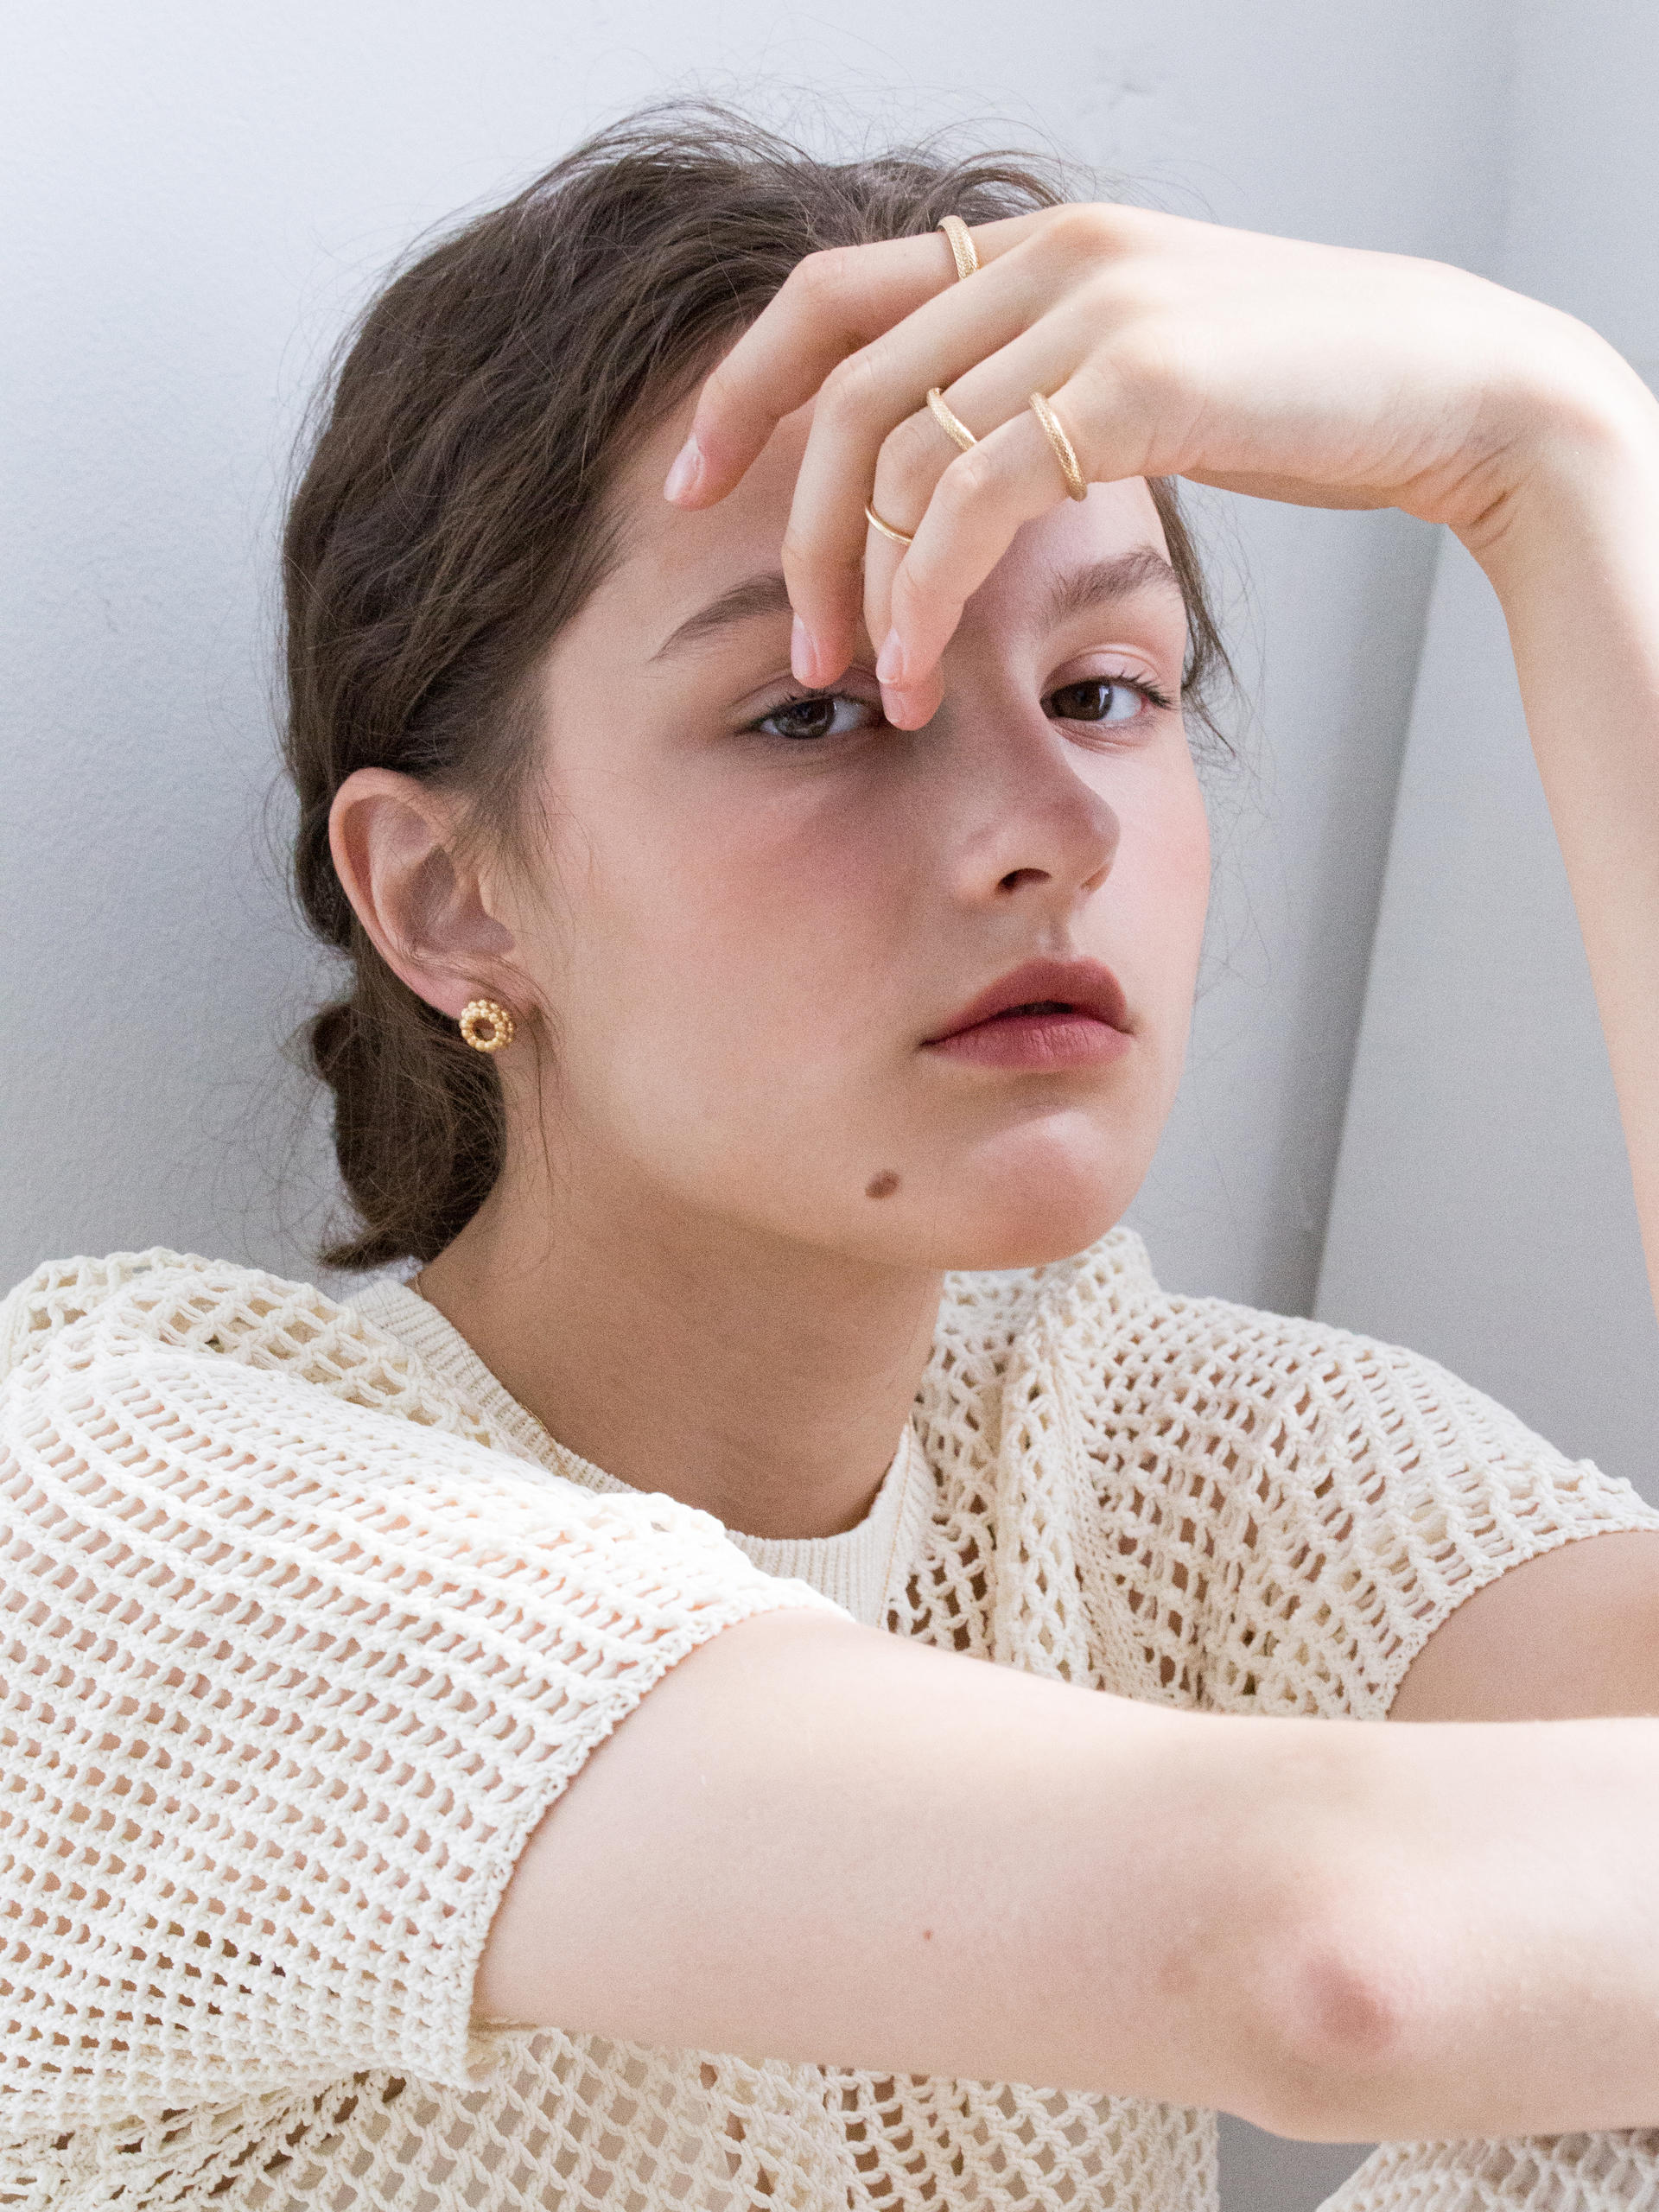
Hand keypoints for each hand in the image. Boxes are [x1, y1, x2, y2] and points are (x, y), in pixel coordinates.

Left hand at [666, 203, 1629, 725]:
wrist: (1454, 387)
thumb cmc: (1301, 402)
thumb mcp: (1143, 375)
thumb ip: (1039, 395)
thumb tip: (953, 484)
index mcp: (1029, 249)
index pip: (827, 297)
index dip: (739, 392)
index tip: (683, 489)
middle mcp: (1042, 257)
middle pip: (842, 395)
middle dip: (794, 536)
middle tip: (795, 653)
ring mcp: (1088, 308)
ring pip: (897, 453)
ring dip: (857, 586)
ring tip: (861, 687)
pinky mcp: (1135, 381)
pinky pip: (973, 499)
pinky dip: (924, 596)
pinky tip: (917, 672)